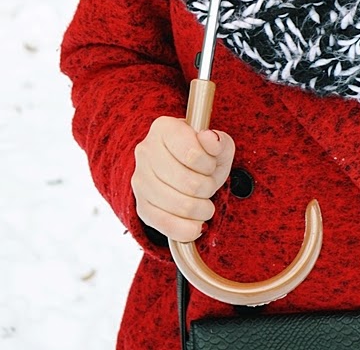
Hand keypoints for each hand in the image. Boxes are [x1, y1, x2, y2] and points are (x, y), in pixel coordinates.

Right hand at [132, 117, 234, 240]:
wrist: (182, 170)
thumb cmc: (202, 155)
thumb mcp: (217, 145)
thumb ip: (219, 142)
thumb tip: (211, 138)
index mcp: (164, 128)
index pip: (192, 154)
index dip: (209, 165)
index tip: (211, 165)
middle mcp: (146, 151)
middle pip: (187, 182)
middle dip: (207, 188)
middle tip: (209, 186)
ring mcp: (140, 179)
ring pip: (178, 205)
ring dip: (201, 209)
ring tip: (205, 204)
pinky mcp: (141, 205)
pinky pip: (164, 224)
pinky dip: (185, 230)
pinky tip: (196, 227)